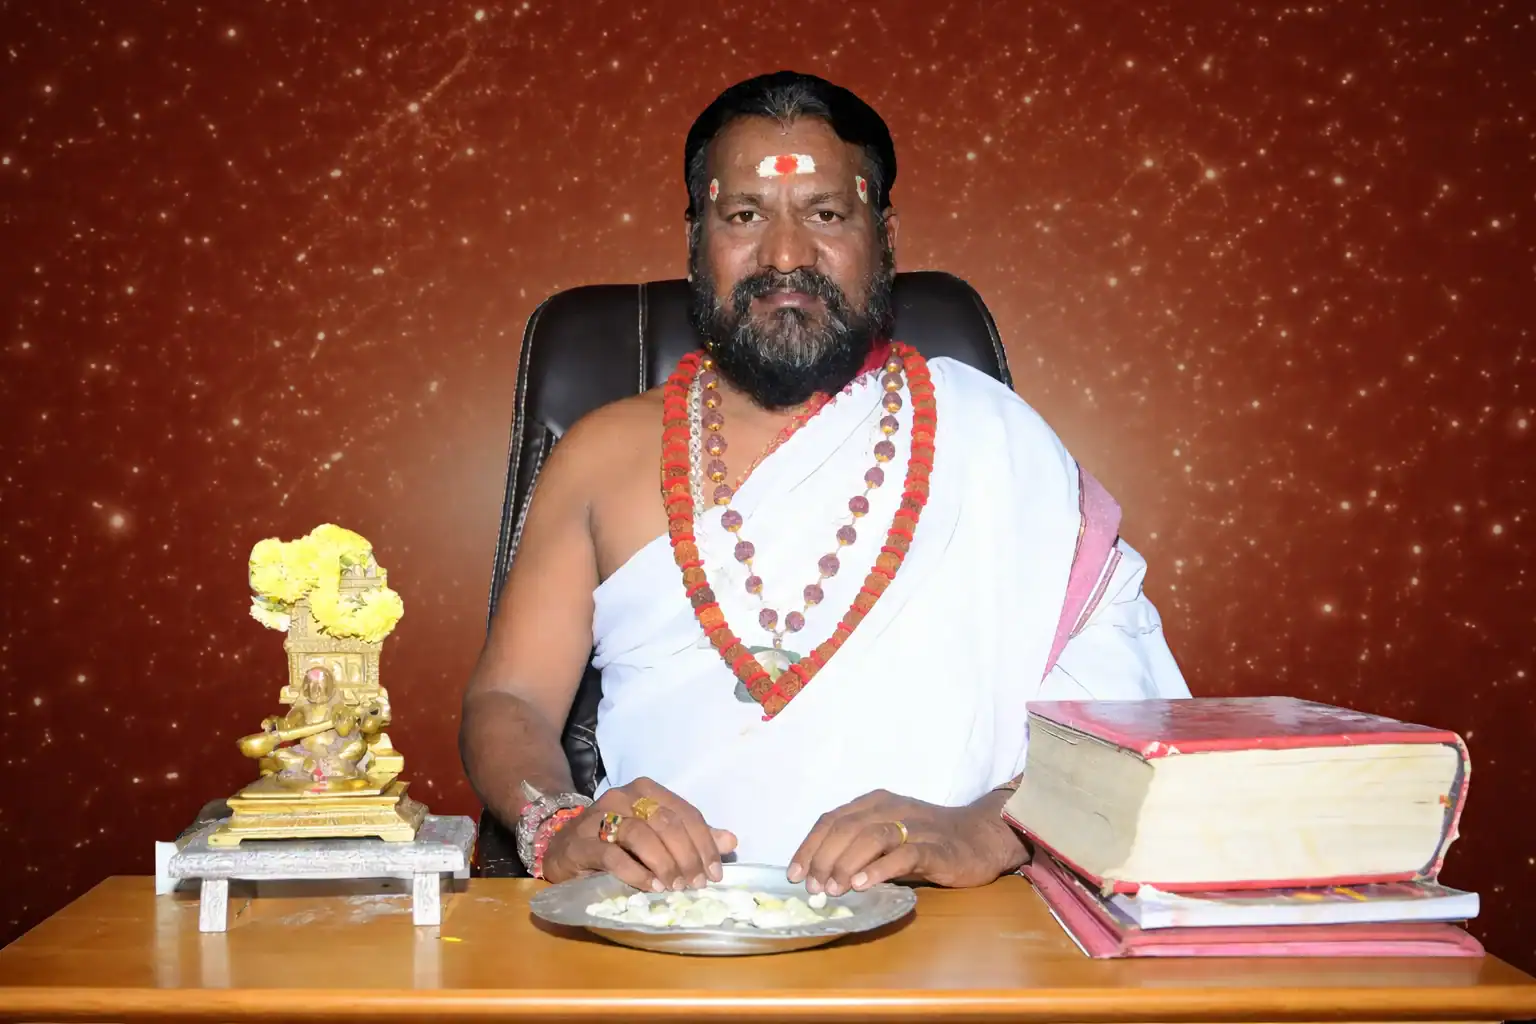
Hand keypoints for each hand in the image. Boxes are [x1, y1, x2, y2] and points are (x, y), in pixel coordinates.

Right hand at [541, 777, 737, 891]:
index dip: (705, 843)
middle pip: (666, 823)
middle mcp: (622, 797)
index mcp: (646, 790)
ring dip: (665, 864)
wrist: (562, 847)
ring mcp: (599, 817)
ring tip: (675, 887)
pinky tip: (652, 887)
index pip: (685, 813)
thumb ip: (691, 836)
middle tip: (697, 884)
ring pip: (641, 836)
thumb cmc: (615, 841)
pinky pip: (613, 856)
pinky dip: (637, 873)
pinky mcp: (581, 843)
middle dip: (687, 856)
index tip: (715, 873)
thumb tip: (731, 841)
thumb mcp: (656, 835)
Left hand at [787, 789, 1024, 895]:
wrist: (981, 837)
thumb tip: (821, 877)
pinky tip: (863, 885)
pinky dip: (879, 869)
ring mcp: (914, 826)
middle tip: (813, 888)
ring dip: (845, 864)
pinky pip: (903, 854)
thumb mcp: (889, 836)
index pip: (832, 819)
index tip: (795, 874)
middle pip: (846, 828)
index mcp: (875, 802)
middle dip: (823, 859)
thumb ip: (860, 848)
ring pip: (870, 837)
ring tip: (833, 889)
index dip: (810, 846)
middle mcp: (891, 808)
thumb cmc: (930, 839)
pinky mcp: (936, 848)